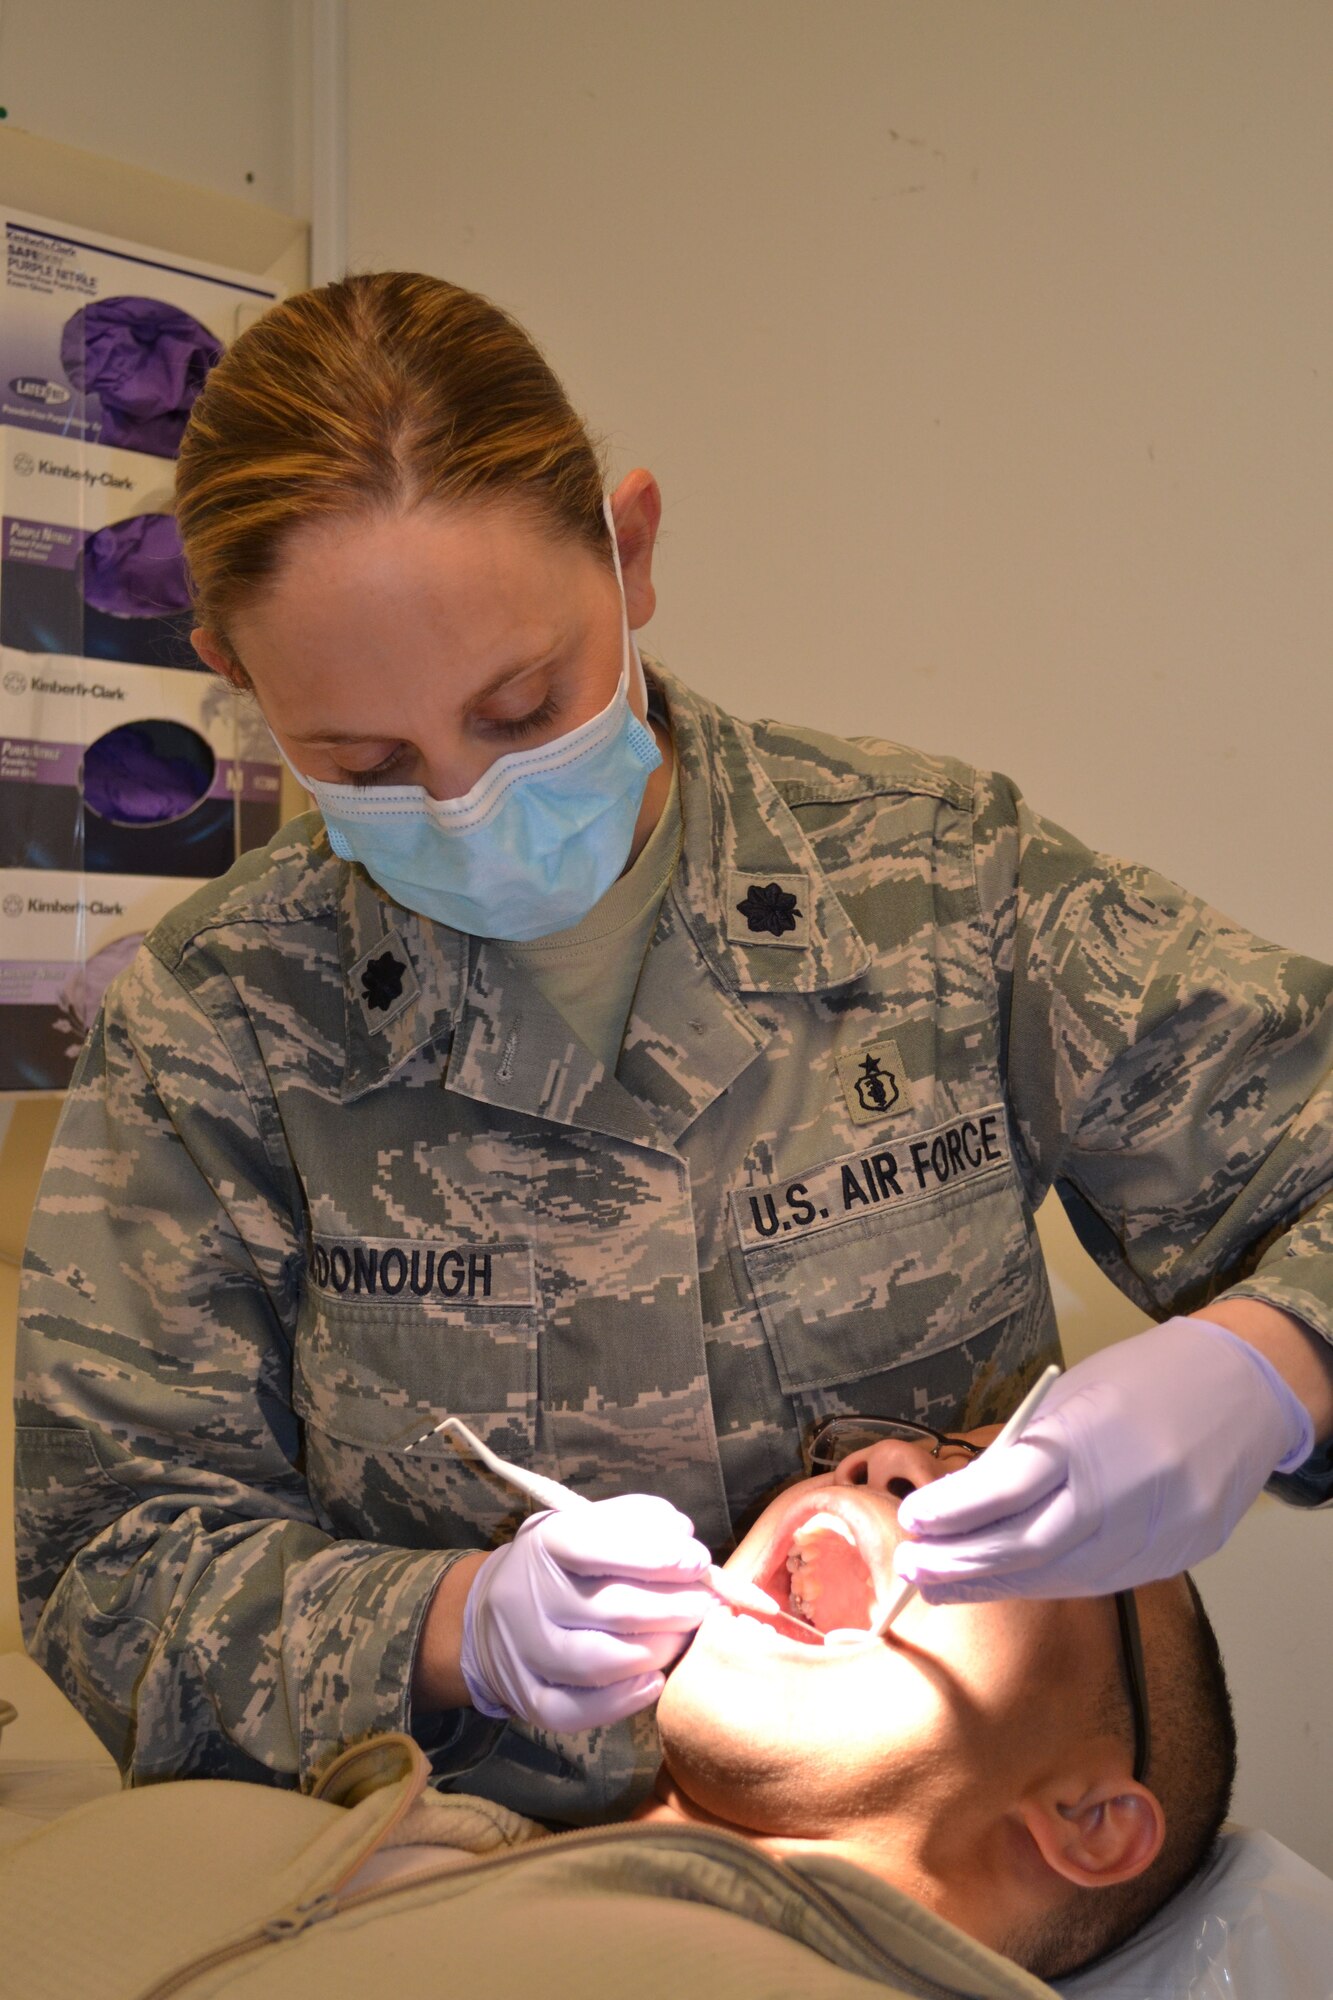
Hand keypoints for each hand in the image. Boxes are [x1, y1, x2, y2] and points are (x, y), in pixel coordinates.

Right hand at [459, 1493, 714, 1731]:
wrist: (489, 1612)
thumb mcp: (586, 1523)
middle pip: (609, 1608)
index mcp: (545, 1543)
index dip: (652, 1556)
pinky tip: (654, 1683)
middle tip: (706, 1603)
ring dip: (655, 1651)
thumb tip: (683, 1534)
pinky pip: (572, 1711)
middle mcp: (528, 1597)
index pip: (594, 1546)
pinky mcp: (527, 1696)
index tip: (697, 1561)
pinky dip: (619, 1703)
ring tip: (685, 1637)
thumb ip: (636, 1520)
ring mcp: (524, 1651)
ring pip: (596, 1662)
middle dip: (671, 1608)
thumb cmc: (560, 1563)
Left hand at [895, 1317, 1313, 1600]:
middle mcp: (1126, 1489)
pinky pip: (1100, 1581)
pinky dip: (1046, 1583)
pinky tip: (1008, 1581)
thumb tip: (961, 1502)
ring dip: (996, 1584)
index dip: (953, 1512)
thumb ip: (1023, 1451)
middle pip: (1029, 1546)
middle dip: (963, 1563)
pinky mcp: (1176, 1555)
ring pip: (1062, 1576)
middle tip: (913, 1567)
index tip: (912, 1523)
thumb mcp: (1073, 1398)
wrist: (1243, 1389)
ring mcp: (1157, 1531)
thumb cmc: (1148, 1380)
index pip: (1007, 1487)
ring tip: (944, 1583)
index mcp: (1090, 1435)